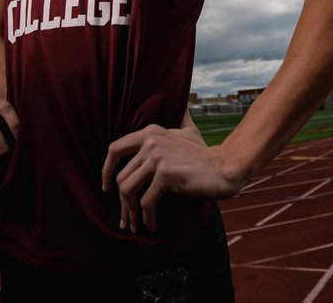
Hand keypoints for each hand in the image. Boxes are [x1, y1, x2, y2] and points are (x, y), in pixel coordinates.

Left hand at [101, 121, 241, 233]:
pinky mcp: (166, 175)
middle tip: (127, 221)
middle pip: (122, 177)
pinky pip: (146, 202)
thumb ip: (180, 120)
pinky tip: (153, 226)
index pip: (115, 149)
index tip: (106, 188)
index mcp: (151, 132)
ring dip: (131, 214)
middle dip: (122, 204)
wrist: (226, 167)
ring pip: (128, 190)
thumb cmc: (206, 155)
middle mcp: (151, 141)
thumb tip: (181, 105)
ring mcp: (157, 157)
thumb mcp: (189, 131)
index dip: (106, 170)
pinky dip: (147, 218)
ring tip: (137, 226)